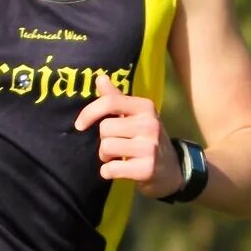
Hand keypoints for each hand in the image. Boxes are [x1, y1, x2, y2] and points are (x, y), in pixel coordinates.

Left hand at [76, 71, 177, 196]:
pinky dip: (107, 172)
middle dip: (103, 140)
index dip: (89, 113)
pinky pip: (111, 169)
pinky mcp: (146, 169)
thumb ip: (116, 98)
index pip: (110, 102)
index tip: (79, 125)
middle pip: (105, 128)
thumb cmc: (146, 138)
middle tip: (114, 146)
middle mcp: (150, 124)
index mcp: (145, 107)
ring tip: (116, 158)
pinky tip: (117, 170)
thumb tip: (100, 78)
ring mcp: (149, 147)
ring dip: (105, 156)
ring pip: (106, 147)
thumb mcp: (136, 116)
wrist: (170, 169)